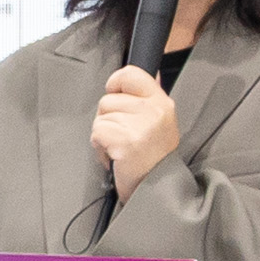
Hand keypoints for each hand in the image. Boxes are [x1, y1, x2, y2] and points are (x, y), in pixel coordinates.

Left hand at [93, 67, 179, 204]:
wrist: (157, 187)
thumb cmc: (152, 155)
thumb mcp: (159, 121)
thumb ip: (146, 98)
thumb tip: (136, 73)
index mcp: (162, 102)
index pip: (131, 73)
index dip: (115, 83)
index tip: (115, 96)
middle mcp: (153, 111)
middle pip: (108, 99)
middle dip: (107, 117)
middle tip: (122, 135)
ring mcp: (140, 126)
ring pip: (100, 116)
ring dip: (103, 133)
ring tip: (120, 147)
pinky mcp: (126, 141)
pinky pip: (97, 132)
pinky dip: (99, 146)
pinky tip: (115, 155)